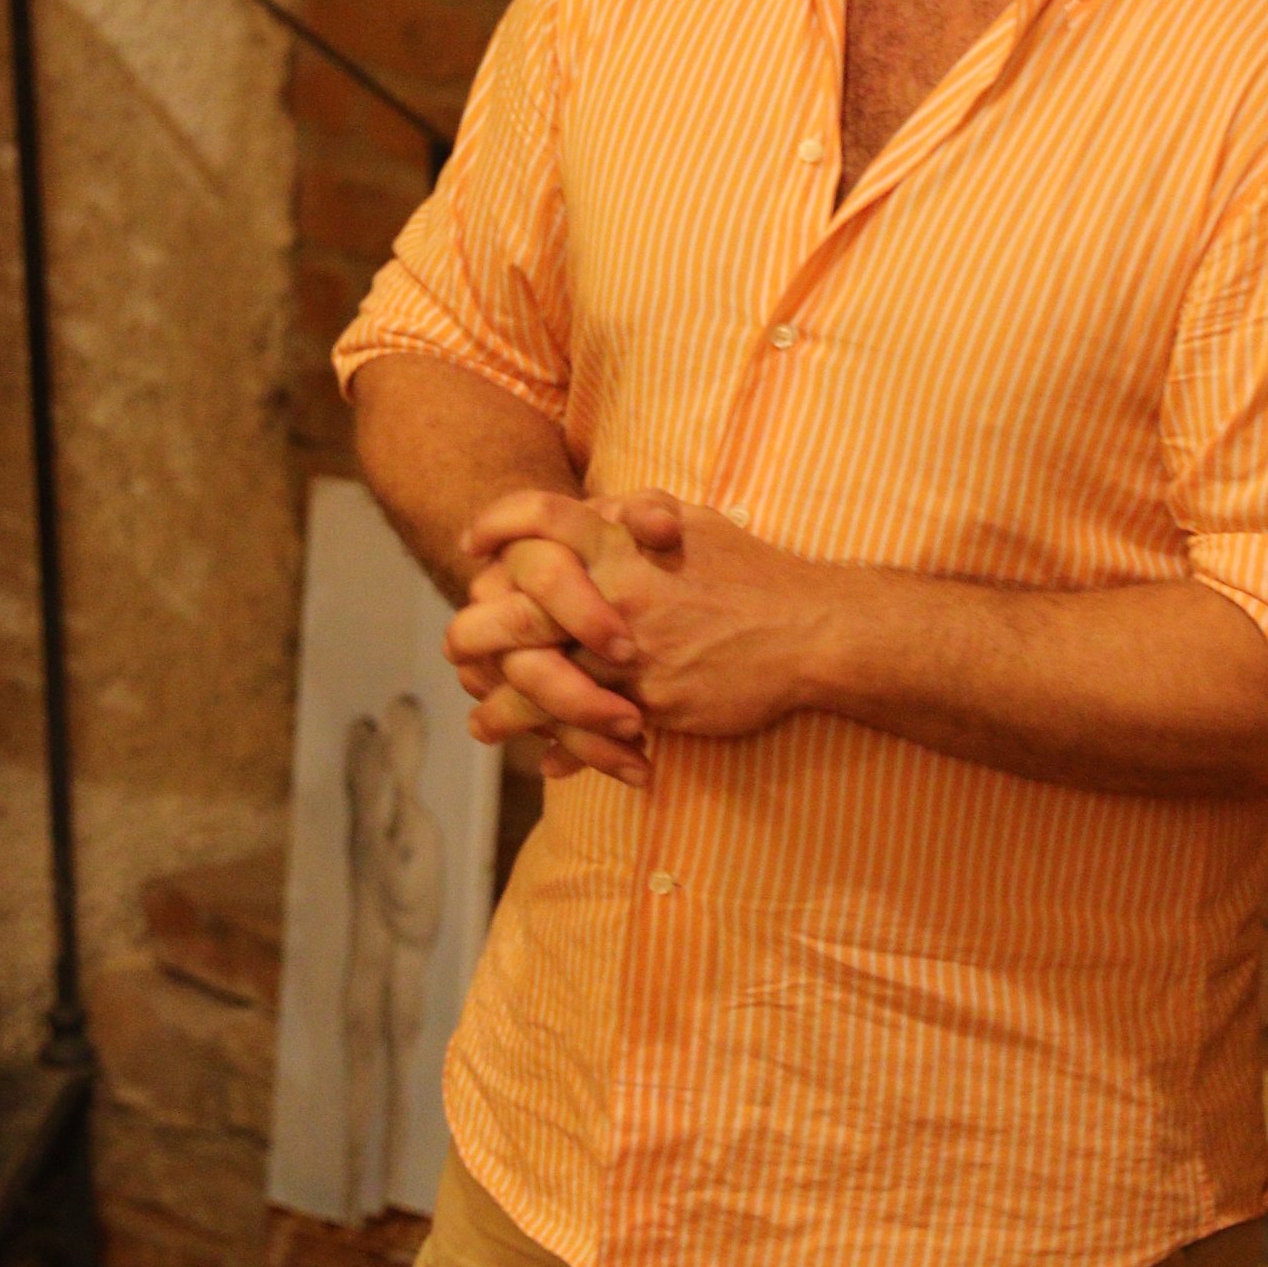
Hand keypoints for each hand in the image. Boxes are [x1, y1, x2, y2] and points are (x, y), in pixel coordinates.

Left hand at [466, 487, 840, 759]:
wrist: (810, 631)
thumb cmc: (752, 574)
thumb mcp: (695, 522)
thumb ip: (637, 513)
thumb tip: (592, 512)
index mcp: (625, 542)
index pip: (540, 518)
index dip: (496, 526)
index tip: (471, 547)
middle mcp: (617, 592)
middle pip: (513, 609)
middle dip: (473, 633)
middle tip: (457, 646)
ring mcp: (629, 651)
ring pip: (537, 681)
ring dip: (499, 705)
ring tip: (482, 719)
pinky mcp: (648, 701)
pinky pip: (584, 726)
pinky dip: (556, 743)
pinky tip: (541, 753)